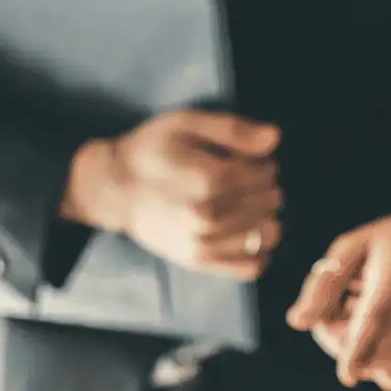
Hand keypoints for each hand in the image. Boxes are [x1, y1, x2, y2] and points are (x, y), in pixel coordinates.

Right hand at [62, 110, 282, 279]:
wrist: (115, 190)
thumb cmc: (151, 151)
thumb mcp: (186, 123)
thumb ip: (232, 129)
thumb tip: (275, 138)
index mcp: (208, 180)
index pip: (265, 174)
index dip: (263, 163)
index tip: (249, 160)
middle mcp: (208, 217)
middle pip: (269, 202)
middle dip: (265, 187)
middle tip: (246, 181)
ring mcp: (205, 244)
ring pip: (268, 233)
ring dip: (266, 216)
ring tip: (247, 205)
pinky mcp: (201, 263)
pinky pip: (253, 266)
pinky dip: (260, 251)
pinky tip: (247, 233)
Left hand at [286, 199, 390, 390]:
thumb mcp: (356, 245)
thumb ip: (324, 283)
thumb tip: (298, 322)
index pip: (376, 321)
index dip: (357, 352)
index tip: (346, 374)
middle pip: (372, 353)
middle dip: (340, 343)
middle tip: (336, 315)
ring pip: (382, 370)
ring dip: (361, 356)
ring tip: (365, 320)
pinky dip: (380, 366)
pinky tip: (384, 337)